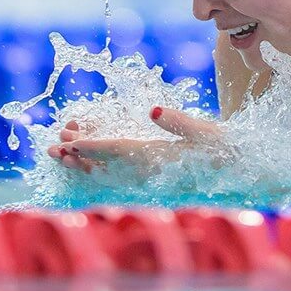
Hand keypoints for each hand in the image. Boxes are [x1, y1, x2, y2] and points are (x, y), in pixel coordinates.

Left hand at [46, 106, 222, 172]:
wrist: (240, 172)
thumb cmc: (224, 148)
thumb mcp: (204, 130)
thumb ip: (177, 121)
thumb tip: (152, 110)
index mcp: (160, 156)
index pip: (118, 150)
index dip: (92, 146)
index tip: (69, 142)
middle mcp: (150, 171)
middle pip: (104, 166)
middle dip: (76, 156)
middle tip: (50, 148)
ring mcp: (149, 178)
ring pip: (107, 174)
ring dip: (81, 164)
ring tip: (59, 155)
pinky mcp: (151, 180)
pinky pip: (117, 177)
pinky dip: (96, 168)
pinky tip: (85, 164)